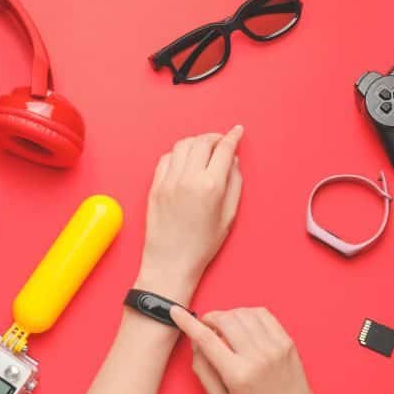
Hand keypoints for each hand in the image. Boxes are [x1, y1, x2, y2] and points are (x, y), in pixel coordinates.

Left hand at [135, 126, 243, 303]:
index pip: (224, 149)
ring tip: (204, 148)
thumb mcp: (228, 216)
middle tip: (222, 141)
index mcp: (211, 186)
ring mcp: (168, 181)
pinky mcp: (155, 186)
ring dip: (196, 141)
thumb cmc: (201, 245)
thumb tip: (233, 162)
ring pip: (182, 145)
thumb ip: (234, 184)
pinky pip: (166, 158)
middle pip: (202, 141)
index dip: (233, 136)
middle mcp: (188, 178)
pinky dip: (178, 153)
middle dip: (215, 137)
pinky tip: (185, 160)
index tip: (237, 131)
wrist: (171, 262)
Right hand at [171, 307, 312, 393]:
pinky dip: (249, 313)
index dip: (188, 323)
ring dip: (229, 315)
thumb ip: (205, 371)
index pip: (206, 339)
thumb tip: (195, 342)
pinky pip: (263, 314)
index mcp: (238, 375)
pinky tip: (244, 324)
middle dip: (210, 318)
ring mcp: (275, 347)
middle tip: (206, 326)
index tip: (177, 312)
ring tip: (226, 329)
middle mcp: (258, 357)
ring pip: (243, 313)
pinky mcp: (286, 342)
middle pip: (225, 320)